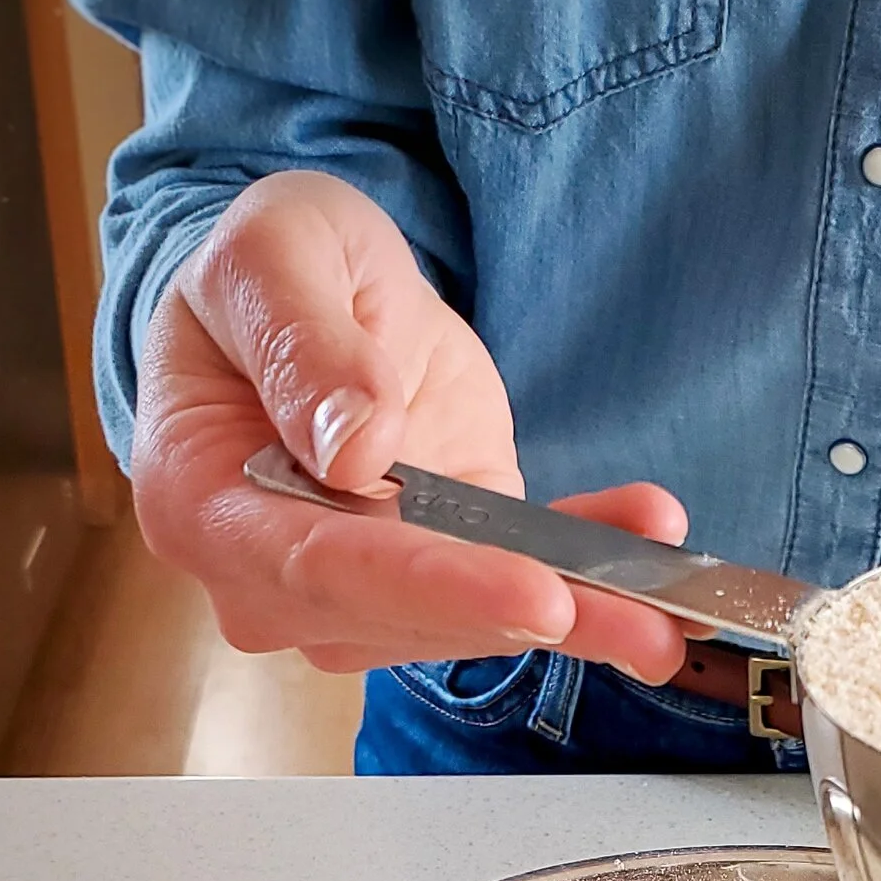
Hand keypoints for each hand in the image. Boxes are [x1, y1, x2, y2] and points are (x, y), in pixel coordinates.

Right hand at [129, 170, 688, 678]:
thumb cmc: (266, 274)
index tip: (529, 594)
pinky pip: (519, 580)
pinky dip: (594, 570)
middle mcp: (275, 574)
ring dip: (585, 608)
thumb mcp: (269, 255)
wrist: (309, 296)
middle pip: (409, 615)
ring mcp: (362, 588)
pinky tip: (651, 542)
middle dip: (531, 619)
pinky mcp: (441, 568)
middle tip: (643, 625)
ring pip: (475, 620)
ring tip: (674, 598)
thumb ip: (300, 342)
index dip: (432, 585)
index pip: (321, 565)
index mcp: (206, 503)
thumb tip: (354, 447)